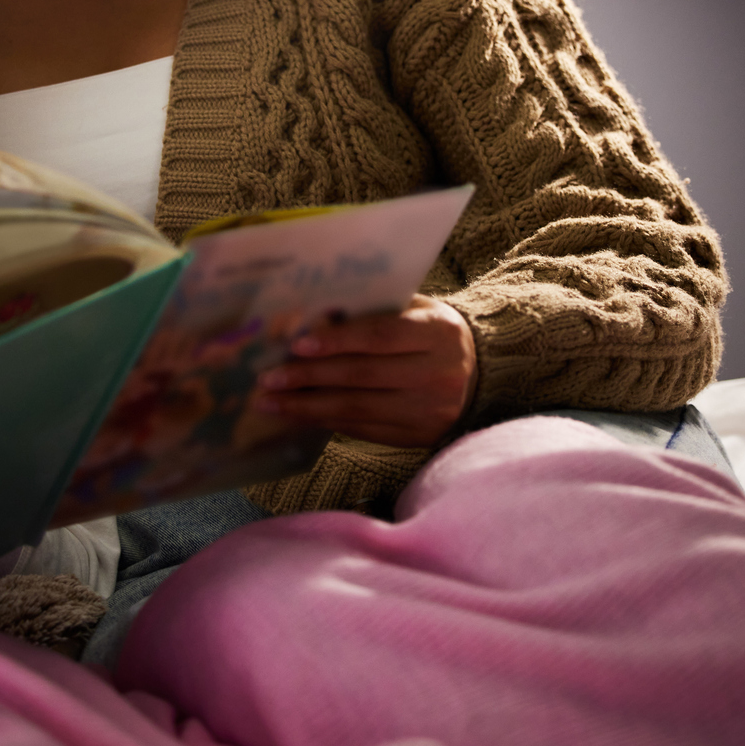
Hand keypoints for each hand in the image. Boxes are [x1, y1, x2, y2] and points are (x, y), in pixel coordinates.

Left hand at [253, 295, 476, 447]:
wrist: (476, 373)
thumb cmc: (430, 333)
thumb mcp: (415, 310)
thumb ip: (374, 311)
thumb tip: (311, 319)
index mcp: (438, 332)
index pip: (381, 337)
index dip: (337, 341)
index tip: (298, 345)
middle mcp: (439, 373)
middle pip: (363, 376)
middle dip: (310, 377)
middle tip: (268, 378)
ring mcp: (430, 410)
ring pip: (358, 408)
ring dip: (307, 406)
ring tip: (270, 402)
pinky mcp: (418, 435)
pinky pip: (363, 429)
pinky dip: (326, 421)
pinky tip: (298, 415)